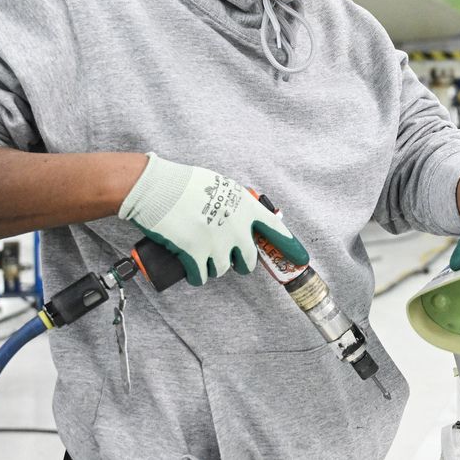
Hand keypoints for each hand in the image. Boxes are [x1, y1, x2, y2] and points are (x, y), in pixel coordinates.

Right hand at [118, 153, 307, 285]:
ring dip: (215, 268)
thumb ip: (234, 205)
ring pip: (224, 270)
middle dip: (241, 264)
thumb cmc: (186, 183)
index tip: (300, 258)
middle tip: (233, 261)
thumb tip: (237, 219)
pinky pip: (202, 277)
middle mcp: (236, 227)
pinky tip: (193, 272)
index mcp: (246, 207)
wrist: (158, 188)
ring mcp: (217, 242)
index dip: (289, 246)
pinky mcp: (196, 254)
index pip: (275, 228)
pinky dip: (197, 277)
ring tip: (204, 259)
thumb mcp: (221, 186)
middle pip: (249, 260)